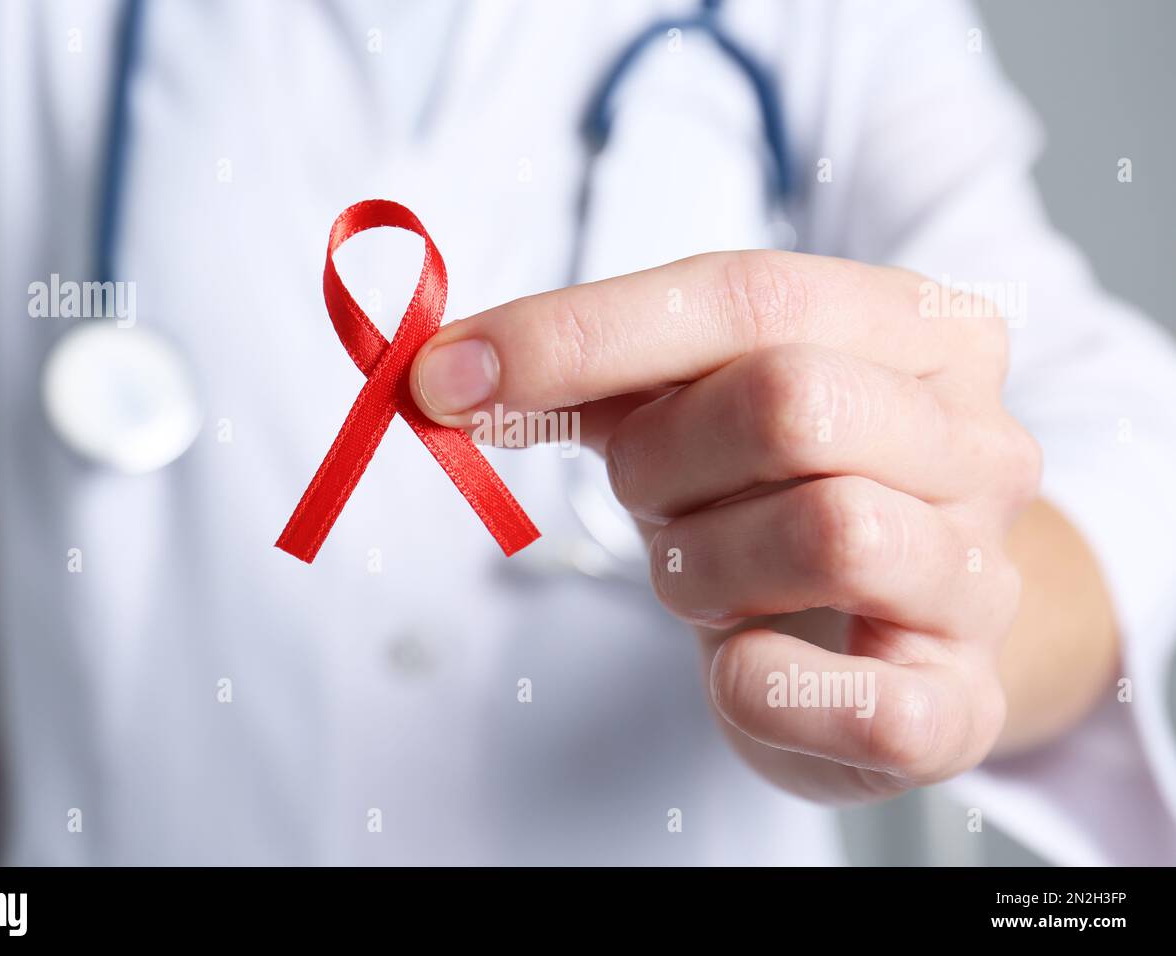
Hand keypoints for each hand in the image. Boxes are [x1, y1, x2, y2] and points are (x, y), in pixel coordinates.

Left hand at [410, 251, 1041, 802]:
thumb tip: (450, 370)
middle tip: (650, 499)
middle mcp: (977, 441)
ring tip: (708, 581)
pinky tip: (746, 666)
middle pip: (789, 402)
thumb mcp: (692, 406)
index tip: (446, 376)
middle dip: (665, 461)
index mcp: (914, 331)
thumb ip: (592, 374)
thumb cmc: (779, 499)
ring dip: (706, 568)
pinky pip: (859, 698)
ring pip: (830, 531)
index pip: (744, 294)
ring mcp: (983, 578)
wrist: (895, 633)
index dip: (580, 333)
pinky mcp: (961, 707)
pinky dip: (760, 686)